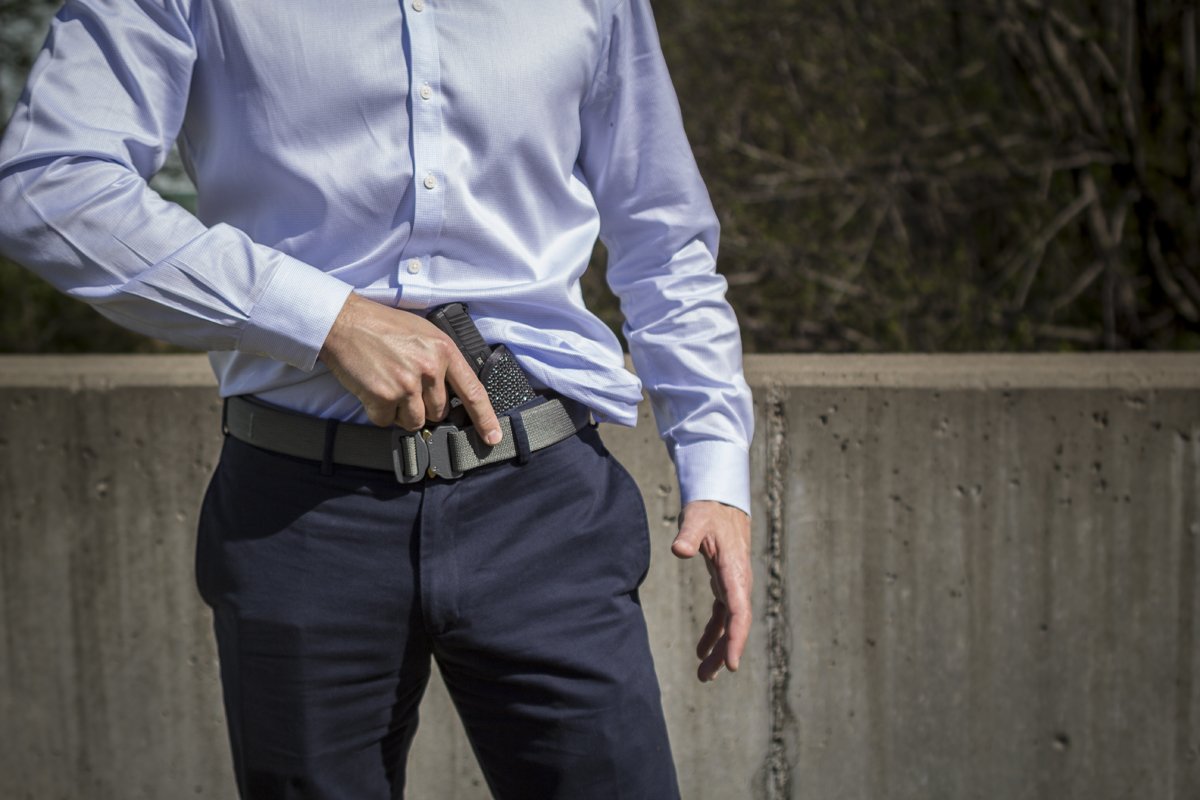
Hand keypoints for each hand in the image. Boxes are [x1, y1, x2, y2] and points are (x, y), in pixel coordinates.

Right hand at [319, 293, 501, 442]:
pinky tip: (372, 389)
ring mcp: (407, 384)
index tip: (492, 436)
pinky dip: (378, 411)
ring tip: (388, 385)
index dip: (485, 418)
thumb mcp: (423, 333)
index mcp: (444, 350)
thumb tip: (449, 390)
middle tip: (403, 384)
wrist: (344, 322)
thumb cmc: (382, 326)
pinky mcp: (384, 396)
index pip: (473, 391)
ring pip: (414, 421)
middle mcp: (429, 368)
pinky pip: (386, 421)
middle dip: (422, 406)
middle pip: (437, 411)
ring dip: (400, 412)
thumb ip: (440, 360)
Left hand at [671, 500, 751, 681]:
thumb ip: (688, 535)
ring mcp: (733, 585)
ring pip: (730, 624)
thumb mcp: (696, 519)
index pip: (739, 613)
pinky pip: (722, 616)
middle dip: (724, 652)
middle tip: (706, 677)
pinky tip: (701, 651)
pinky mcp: (724, 584)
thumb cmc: (708, 511)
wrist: (720, 502)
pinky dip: (713, 634)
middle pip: (735, 625)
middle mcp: (738, 583)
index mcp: (735, 573)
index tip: (731, 664)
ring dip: (719, 649)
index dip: (736, 640)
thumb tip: (679, 550)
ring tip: (704, 674)